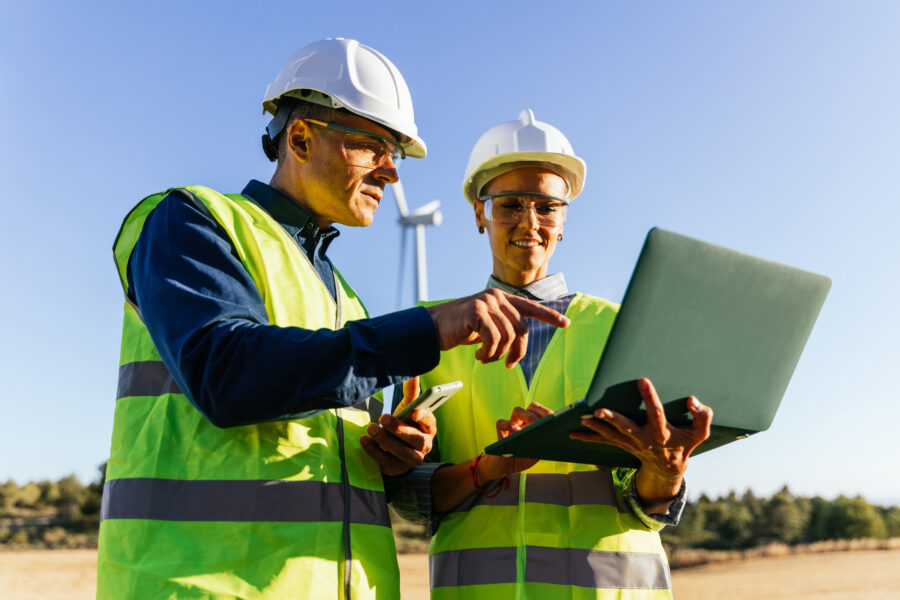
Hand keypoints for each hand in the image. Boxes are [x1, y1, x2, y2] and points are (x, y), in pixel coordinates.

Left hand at [360, 377, 435, 476]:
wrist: (392, 449)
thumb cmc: (403, 423)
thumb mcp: (407, 408)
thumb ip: (411, 392)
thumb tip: (413, 372)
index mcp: (429, 428)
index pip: (430, 422)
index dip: (423, 417)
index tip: (414, 412)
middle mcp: (425, 445)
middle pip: (416, 439)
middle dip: (399, 429)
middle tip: (383, 417)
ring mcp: (413, 459)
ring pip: (402, 452)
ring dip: (385, 440)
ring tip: (371, 428)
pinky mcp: (398, 469)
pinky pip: (387, 462)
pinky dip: (374, 451)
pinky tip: (364, 440)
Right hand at [425, 289, 569, 367]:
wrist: (432, 328)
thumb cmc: (460, 329)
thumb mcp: (485, 327)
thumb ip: (503, 328)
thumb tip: (519, 345)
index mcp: (502, 299)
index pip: (531, 307)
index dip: (549, 316)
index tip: (566, 323)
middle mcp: (497, 297)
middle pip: (522, 328)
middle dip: (518, 351)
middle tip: (508, 365)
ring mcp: (487, 303)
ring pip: (508, 336)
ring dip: (498, 354)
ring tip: (485, 358)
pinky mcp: (476, 312)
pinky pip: (494, 338)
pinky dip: (489, 352)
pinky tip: (479, 355)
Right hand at [476, 402, 551, 480]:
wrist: (505, 468)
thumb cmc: (523, 459)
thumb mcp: (537, 455)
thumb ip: (543, 447)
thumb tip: (553, 439)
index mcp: (535, 425)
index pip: (542, 412)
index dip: (548, 413)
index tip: (555, 419)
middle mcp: (524, 421)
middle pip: (532, 408)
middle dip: (540, 413)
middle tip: (545, 424)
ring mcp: (511, 425)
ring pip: (517, 410)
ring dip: (527, 416)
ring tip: (533, 427)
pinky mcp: (500, 432)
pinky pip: (502, 422)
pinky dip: (509, 425)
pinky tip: (517, 432)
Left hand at [570, 378, 712, 506]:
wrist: (669, 468)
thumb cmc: (684, 444)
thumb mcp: (699, 434)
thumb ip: (702, 417)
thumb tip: (692, 400)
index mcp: (662, 434)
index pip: (656, 414)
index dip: (650, 398)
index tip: (642, 381)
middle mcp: (644, 439)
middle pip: (626, 428)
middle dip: (612, 419)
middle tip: (598, 411)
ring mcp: (631, 444)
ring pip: (611, 435)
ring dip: (595, 428)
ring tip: (582, 419)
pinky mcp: (622, 445)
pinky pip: (603, 441)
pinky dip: (588, 437)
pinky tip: (573, 433)